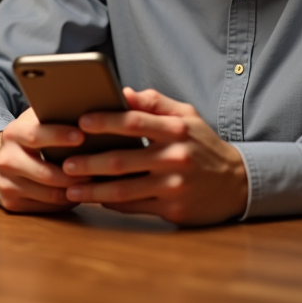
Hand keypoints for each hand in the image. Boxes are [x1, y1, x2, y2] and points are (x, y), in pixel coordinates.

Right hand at [0, 107, 88, 212]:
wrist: (7, 159)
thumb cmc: (36, 136)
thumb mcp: (40, 120)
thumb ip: (57, 114)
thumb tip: (92, 109)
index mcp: (13, 133)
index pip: (36, 135)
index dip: (59, 136)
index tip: (82, 136)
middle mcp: (5, 159)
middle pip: (45, 173)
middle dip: (74, 173)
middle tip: (98, 169)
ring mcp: (6, 183)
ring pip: (49, 194)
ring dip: (75, 190)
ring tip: (94, 182)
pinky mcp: (12, 203)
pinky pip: (47, 208)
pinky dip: (67, 201)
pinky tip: (79, 191)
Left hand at [60, 88, 247, 225]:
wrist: (236, 183)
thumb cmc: (203, 144)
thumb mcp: (187, 116)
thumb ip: (155, 103)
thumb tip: (123, 92)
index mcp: (176, 130)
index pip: (134, 122)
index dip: (105, 121)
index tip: (80, 121)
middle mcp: (175, 157)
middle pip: (123, 160)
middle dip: (89, 162)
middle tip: (65, 163)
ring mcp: (173, 186)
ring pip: (124, 189)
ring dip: (93, 189)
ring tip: (70, 187)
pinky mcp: (173, 210)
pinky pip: (134, 207)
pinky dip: (111, 203)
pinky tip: (94, 198)